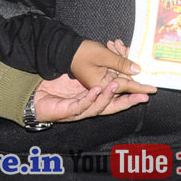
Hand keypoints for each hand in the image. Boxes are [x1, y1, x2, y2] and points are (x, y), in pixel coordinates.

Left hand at [33, 72, 150, 121]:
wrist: (33, 95)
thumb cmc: (55, 87)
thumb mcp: (79, 75)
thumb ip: (98, 73)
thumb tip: (119, 68)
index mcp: (94, 99)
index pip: (116, 99)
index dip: (131, 96)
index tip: (147, 92)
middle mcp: (89, 107)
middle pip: (112, 107)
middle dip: (128, 102)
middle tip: (141, 96)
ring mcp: (78, 111)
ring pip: (97, 108)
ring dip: (108, 97)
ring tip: (116, 85)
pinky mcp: (66, 112)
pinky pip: (80, 106)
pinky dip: (89, 99)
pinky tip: (96, 90)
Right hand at [71, 39, 152, 96]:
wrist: (65, 48)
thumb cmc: (81, 52)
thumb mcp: (103, 56)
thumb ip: (121, 63)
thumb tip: (137, 70)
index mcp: (102, 85)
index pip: (126, 87)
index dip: (141, 87)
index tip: (153, 89)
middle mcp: (103, 85)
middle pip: (125, 79)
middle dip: (130, 66)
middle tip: (133, 55)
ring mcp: (103, 79)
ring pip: (121, 71)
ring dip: (122, 57)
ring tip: (117, 44)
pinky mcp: (102, 73)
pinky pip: (115, 67)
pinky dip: (117, 56)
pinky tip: (114, 45)